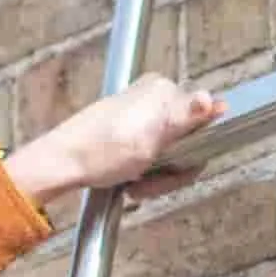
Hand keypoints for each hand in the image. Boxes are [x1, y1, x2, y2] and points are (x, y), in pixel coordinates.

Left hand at [4, 75, 224, 207]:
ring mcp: (142, 112)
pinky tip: (131, 181)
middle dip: (171, 170)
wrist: (62, 162)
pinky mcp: (130, 128)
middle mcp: (155, 96)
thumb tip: (213, 100)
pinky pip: (152, 153)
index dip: (192, 155)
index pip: (203, 123)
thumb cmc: (102, 151)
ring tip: (136, 185)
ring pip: (170, 152)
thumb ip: (186, 119)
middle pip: (187, 140)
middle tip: (149, 184)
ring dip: (157, 176)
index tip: (175, 172)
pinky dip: (145, 170)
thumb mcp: (152, 139)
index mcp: (164, 91)